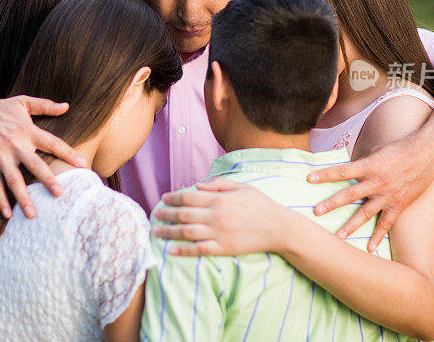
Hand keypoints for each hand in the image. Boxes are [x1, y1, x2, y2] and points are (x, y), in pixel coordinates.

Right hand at [0, 94, 85, 218]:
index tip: (82, 164)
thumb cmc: (0, 107)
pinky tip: (7, 214)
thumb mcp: (23, 102)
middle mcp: (16, 145)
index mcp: (28, 130)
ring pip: (13, 180)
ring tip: (33, 214)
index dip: (68, 153)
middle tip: (59, 194)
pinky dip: (0, 200)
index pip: (52, 143)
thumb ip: (45, 105)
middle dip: (47, 180)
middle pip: (34, 165)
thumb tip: (66, 106)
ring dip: (23, 198)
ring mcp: (0, 156)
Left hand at [151, 178, 288, 255]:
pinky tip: (171, 250)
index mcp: (219, 199)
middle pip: (183, 214)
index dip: (173, 197)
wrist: (278, 228)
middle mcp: (216, 216)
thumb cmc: (260, 205)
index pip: (188, 197)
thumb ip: (218, 184)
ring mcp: (218, 233)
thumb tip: (197, 186)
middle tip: (155, 214)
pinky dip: (183, 250)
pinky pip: (198, 250)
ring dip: (169, 232)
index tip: (163, 199)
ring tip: (156, 231)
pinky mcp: (223, 248)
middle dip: (166, 214)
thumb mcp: (241, 186)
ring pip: (186, 232)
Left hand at [307, 136, 433, 251]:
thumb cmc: (399, 149)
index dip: (325, 174)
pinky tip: (369, 248)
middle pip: (350, 194)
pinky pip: (386, 223)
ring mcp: (388, 195)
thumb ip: (361, 163)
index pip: (343, 171)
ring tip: (338, 236)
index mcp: (369, 165)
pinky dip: (378, 236)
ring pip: (365, 213)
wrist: (428, 153)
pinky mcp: (399, 204)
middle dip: (331, 203)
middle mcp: (377, 182)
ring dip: (351, 225)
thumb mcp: (376, 152)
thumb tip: (346, 171)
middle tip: (315, 212)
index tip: (309, 179)